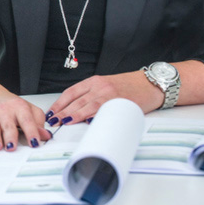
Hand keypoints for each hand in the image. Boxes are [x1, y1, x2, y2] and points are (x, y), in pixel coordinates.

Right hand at [0, 92, 51, 151]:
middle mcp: (5, 111)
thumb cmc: (9, 105)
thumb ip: (37, 122)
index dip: (32, 132)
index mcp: (19, 107)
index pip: (27, 120)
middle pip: (8, 125)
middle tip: (12, 147)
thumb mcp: (27, 109)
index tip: (35, 143)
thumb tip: (46, 135)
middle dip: (10, 137)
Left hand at [47, 71, 163, 125]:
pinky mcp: (120, 102)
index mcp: (94, 81)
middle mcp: (100, 86)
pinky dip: (93, 116)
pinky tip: (85, 122)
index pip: (71, 92)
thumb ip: (93, 96)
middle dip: (62, 111)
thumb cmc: (130, 87)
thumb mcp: (107, 87)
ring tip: (63, 123)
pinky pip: (103, 110)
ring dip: (73, 115)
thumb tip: (76, 112)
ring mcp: (110, 93)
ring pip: (87, 105)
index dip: (59, 102)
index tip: (52, 112)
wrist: (151, 84)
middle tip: (53, 121)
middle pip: (76, 100)